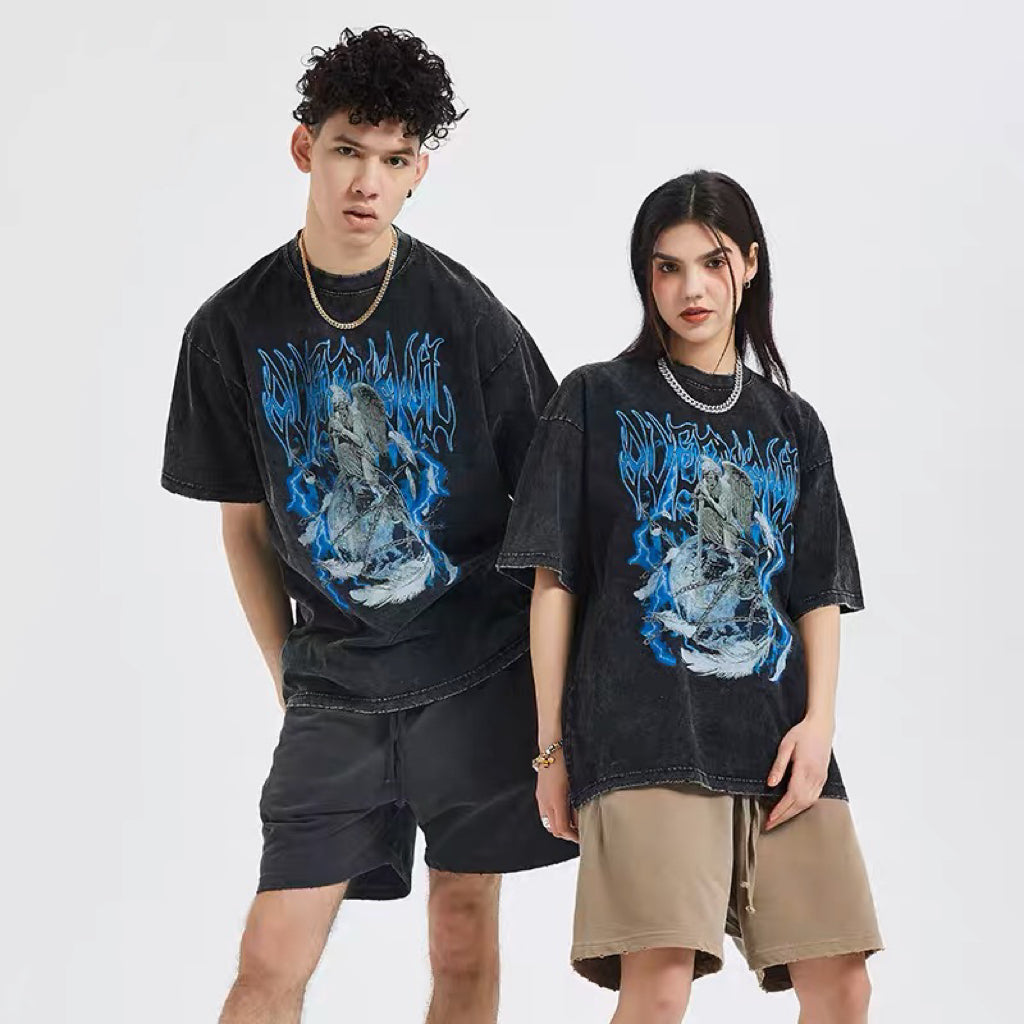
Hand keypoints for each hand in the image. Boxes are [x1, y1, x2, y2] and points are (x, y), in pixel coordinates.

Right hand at [536, 754, 578, 842]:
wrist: (551, 747)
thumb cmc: (566, 761)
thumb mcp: (576, 784)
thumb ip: (578, 804)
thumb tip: (581, 819)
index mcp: (555, 801)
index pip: (562, 828)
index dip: (573, 836)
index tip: (582, 837)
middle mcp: (545, 801)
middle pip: (553, 829)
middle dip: (566, 834)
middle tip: (578, 834)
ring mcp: (541, 797)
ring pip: (548, 822)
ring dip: (559, 826)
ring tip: (572, 824)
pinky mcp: (540, 793)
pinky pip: (545, 813)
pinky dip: (554, 818)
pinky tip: (563, 812)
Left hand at [765, 714, 833, 830]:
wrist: (821, 727)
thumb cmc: (802, 734)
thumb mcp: (785, 746)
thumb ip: (778, 766)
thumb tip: (770, 785)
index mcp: (805, 769)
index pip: (792, 796)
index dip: (781, 810)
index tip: (770, 819)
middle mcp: (815, 777)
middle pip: (800, 804)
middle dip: (785, 816)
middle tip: (770, 825)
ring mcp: (821, 779)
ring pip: (808, 803)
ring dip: (793, 814)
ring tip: (779, 819)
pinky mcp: (822, 779)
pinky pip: (813, 798)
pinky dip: (803, 807)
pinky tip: (794, 809)